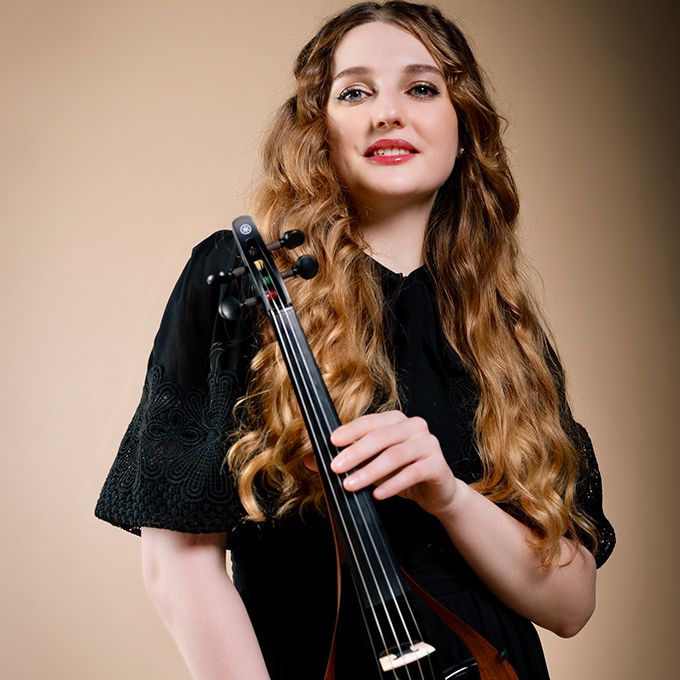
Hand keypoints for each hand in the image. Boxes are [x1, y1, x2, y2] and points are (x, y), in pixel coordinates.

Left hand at [329, 410, 459, 517]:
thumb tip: (309, 460)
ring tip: (350, 485)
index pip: (370, 422)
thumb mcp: (370, 465)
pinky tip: (377, 495)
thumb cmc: (401, 473)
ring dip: (370, 471)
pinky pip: (412, 473)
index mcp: (396, 420)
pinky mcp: (437, 464)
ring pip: (395, 455)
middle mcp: (414, 426)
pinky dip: (392, 484)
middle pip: (381, 437)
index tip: (331, 442)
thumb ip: (345, 460)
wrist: (437, 492)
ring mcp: (428, 444)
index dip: (350, 430)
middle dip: (355, 453)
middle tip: (335, 467)